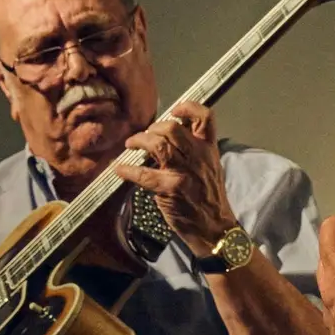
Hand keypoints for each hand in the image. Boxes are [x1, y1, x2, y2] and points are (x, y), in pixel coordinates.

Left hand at [114, 101, 236, 255]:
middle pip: (172, 128)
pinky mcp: (171, 188)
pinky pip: (143, 174)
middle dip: (153, 128)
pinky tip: (119, 170)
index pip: (205, 117)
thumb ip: (193, 151)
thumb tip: (166, 137)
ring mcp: (184, 172)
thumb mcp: (209, 168)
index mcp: (209, 149)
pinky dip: (127, 170)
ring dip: (139, 141)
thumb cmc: (208, 198)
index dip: (188, 107)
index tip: (174, 110)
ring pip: (158, 145)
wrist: (215, 228)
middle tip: (145, 135)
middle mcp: (198, 156)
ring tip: (130, 145)